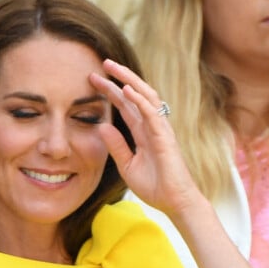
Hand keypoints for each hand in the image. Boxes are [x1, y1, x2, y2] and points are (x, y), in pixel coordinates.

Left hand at [90, 60, 202, 216]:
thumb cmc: (155, 186)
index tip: (94, 79)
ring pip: (146, 96)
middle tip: (103, 63)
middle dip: (120, 77)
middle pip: (135, 94)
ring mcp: (160, 129)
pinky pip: (152, 113)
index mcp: (142, 131)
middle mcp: (151, 125)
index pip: (125, 104)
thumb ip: (115, 146)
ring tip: (113, 67)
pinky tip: (127, 89)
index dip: (111, 90)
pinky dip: (140, 100)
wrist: (175, 204)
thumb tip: (101, 126)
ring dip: (129, 80)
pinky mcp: (165, 137)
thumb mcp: (127, 165)